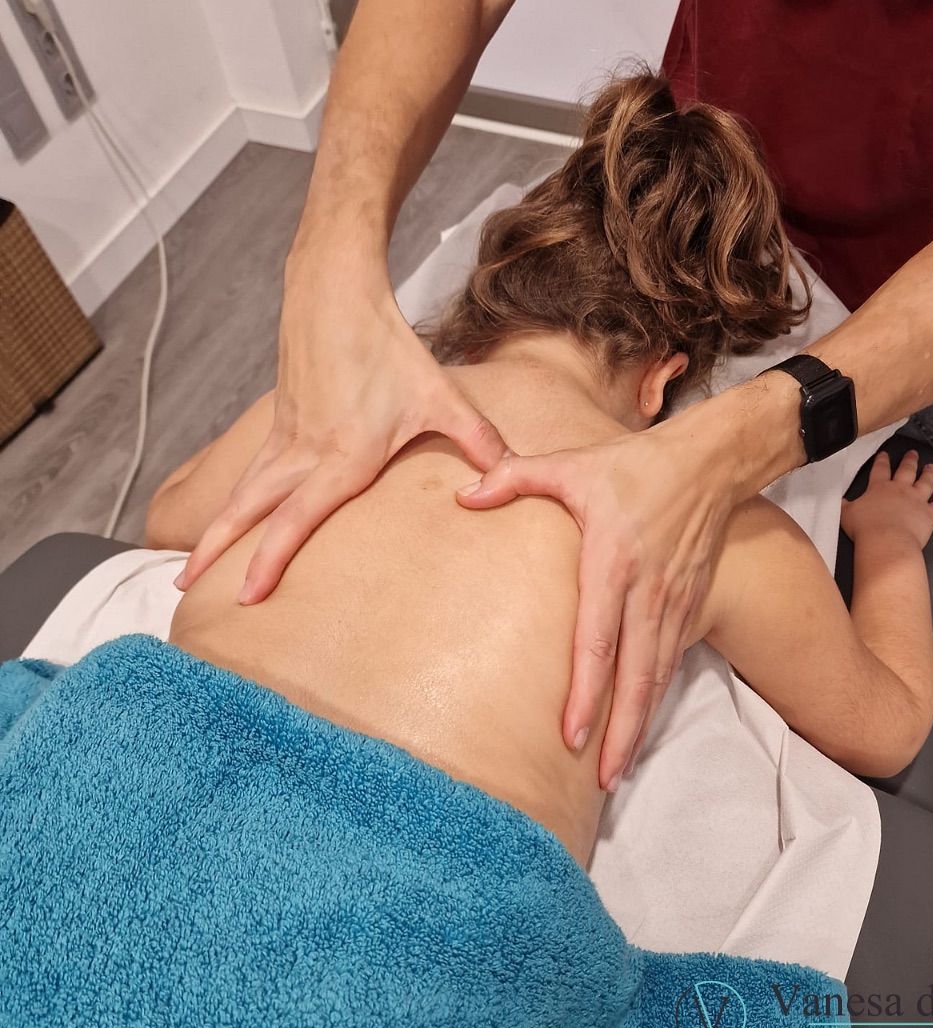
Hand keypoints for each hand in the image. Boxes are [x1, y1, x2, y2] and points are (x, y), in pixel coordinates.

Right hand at [176, 242, 508, 600]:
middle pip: (248, 511)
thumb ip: (478, 440)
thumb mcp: (440, 396)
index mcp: (342, 454)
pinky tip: (233, 514)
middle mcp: (303, 451)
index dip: (269, 559)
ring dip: (214, 530)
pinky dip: (233, 500)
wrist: (335, 289)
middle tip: (180, 592)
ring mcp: (285, 435)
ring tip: (188, 566)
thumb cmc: (388, 346)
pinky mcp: (279, 422)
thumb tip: (513, 474)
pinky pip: (250, 471)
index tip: (245, 595)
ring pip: (241, 492)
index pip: (297, 518)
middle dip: (215, 552)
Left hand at [456, 409, 738, 791]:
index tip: (569, 735)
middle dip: (619, 733)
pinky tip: (641, 724)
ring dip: (639, 726)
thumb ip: (515, 477)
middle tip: (601, 780)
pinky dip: (656, 698)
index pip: (598, 641)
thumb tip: (463, 493)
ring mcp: (674, 602)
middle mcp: (647, 592)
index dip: (585, 693)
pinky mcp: (691, 604)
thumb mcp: (571, 464)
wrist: (708, 463)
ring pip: (657, 678)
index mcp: (613, 563)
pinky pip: (671, 661)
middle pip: (634, 676)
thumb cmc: (632, 465)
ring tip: (618, 769)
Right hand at [841, 449, 932, 549]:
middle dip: (910, 461)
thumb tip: (841, 500)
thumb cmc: (864, 528)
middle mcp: (900, 489)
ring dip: (929, 474)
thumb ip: (846, 505)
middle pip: (907, 470)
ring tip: (931, 467)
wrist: (886, 541)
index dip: (882, 460)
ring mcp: (917, 500)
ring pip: (926, 482)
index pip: (880, 469)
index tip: (884, 454)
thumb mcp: (846, 514)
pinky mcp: (930, 514)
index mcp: (879, 487)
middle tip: (913, 453)